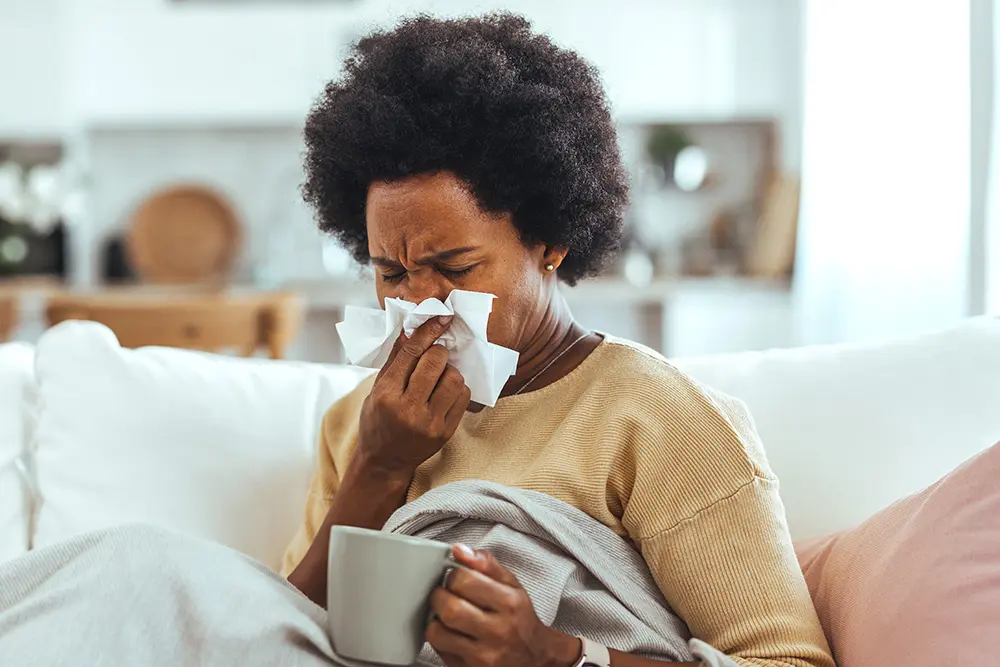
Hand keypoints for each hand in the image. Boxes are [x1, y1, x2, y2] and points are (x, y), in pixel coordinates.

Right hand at [356, 315, 471, 475]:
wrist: (384, 462)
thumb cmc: (377, 421)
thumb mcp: (376, 390)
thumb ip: (394, 361)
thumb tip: (410, 331)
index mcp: (386, 395)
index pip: (411, 354)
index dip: (428, 332)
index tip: (441, 317)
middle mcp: (408, 409)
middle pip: (435, 363)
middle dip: (439, 352)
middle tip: (435, 356)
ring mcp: (429, 423)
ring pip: (454, 379)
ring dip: (449, 371)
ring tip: (439, 377)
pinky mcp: (445, 432)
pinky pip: (463, 397)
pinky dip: (457, 388)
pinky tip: (445, 392)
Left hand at [427, 545, 582, 666]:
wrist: (535, 657)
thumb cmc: (520, 618)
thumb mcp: (512, 585)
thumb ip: (485, 564)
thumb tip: (458, 549)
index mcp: (509, 604)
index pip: (464, 580)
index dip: (453, 575)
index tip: (455, 578)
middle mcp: (498, 632)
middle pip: (449, 608)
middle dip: (438, 596)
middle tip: (443, 594)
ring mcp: (483, 656)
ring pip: (438, 633)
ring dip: (434, 619)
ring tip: (445, 614)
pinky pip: (439, 651)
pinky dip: (439, 638)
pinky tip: (450, 632)